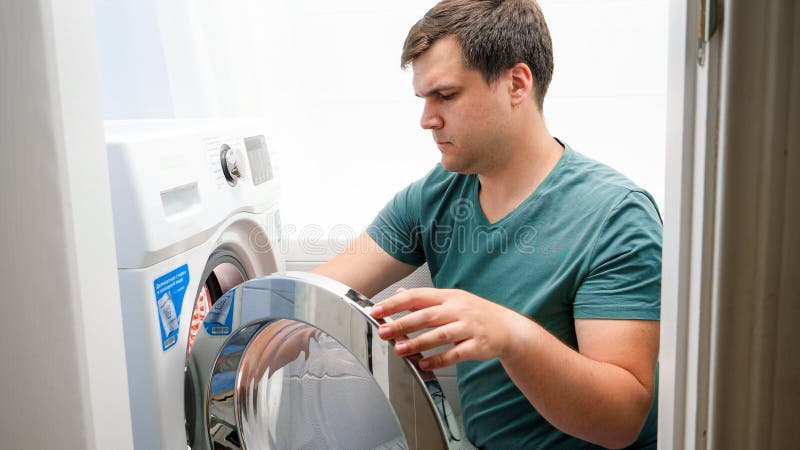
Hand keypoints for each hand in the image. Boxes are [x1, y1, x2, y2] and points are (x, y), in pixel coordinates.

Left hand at [370, 287, 522, 369]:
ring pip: (440, 334)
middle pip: (427, 315)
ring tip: (400, 349)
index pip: (418, 296)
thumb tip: (398, 294)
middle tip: (384, 331)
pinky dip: (438, 360)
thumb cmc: (475, 314)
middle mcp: (459, 309)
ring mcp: (470, 327)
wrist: (509, 328)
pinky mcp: (478, 345)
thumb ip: (425, 299)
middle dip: (403, 324)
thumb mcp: (452, 300)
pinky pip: (455, 354)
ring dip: (418, 343)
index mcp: (449, 297)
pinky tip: (424, 365)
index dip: (396, 303)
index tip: (377, 311)